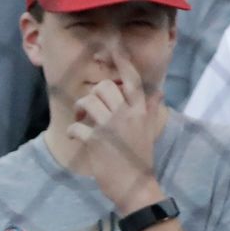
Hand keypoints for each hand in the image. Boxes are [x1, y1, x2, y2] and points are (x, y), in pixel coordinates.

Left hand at [67, 55, 164, 212]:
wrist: (135, 185)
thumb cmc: (140, 157)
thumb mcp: (149, 130)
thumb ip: (152, 108)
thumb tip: (158, 91)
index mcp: (141, 109)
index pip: (132, 79)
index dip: (121, 60)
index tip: (112, 45)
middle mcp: (127, 114)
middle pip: (105, 86)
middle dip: (92, 95)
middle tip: (89, 111)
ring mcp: (110, 126)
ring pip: (88, 101)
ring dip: (79, 110)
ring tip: (81, 122)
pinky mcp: (95, 141)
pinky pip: (75, 127)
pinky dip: (71, 131)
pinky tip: (74, 138)